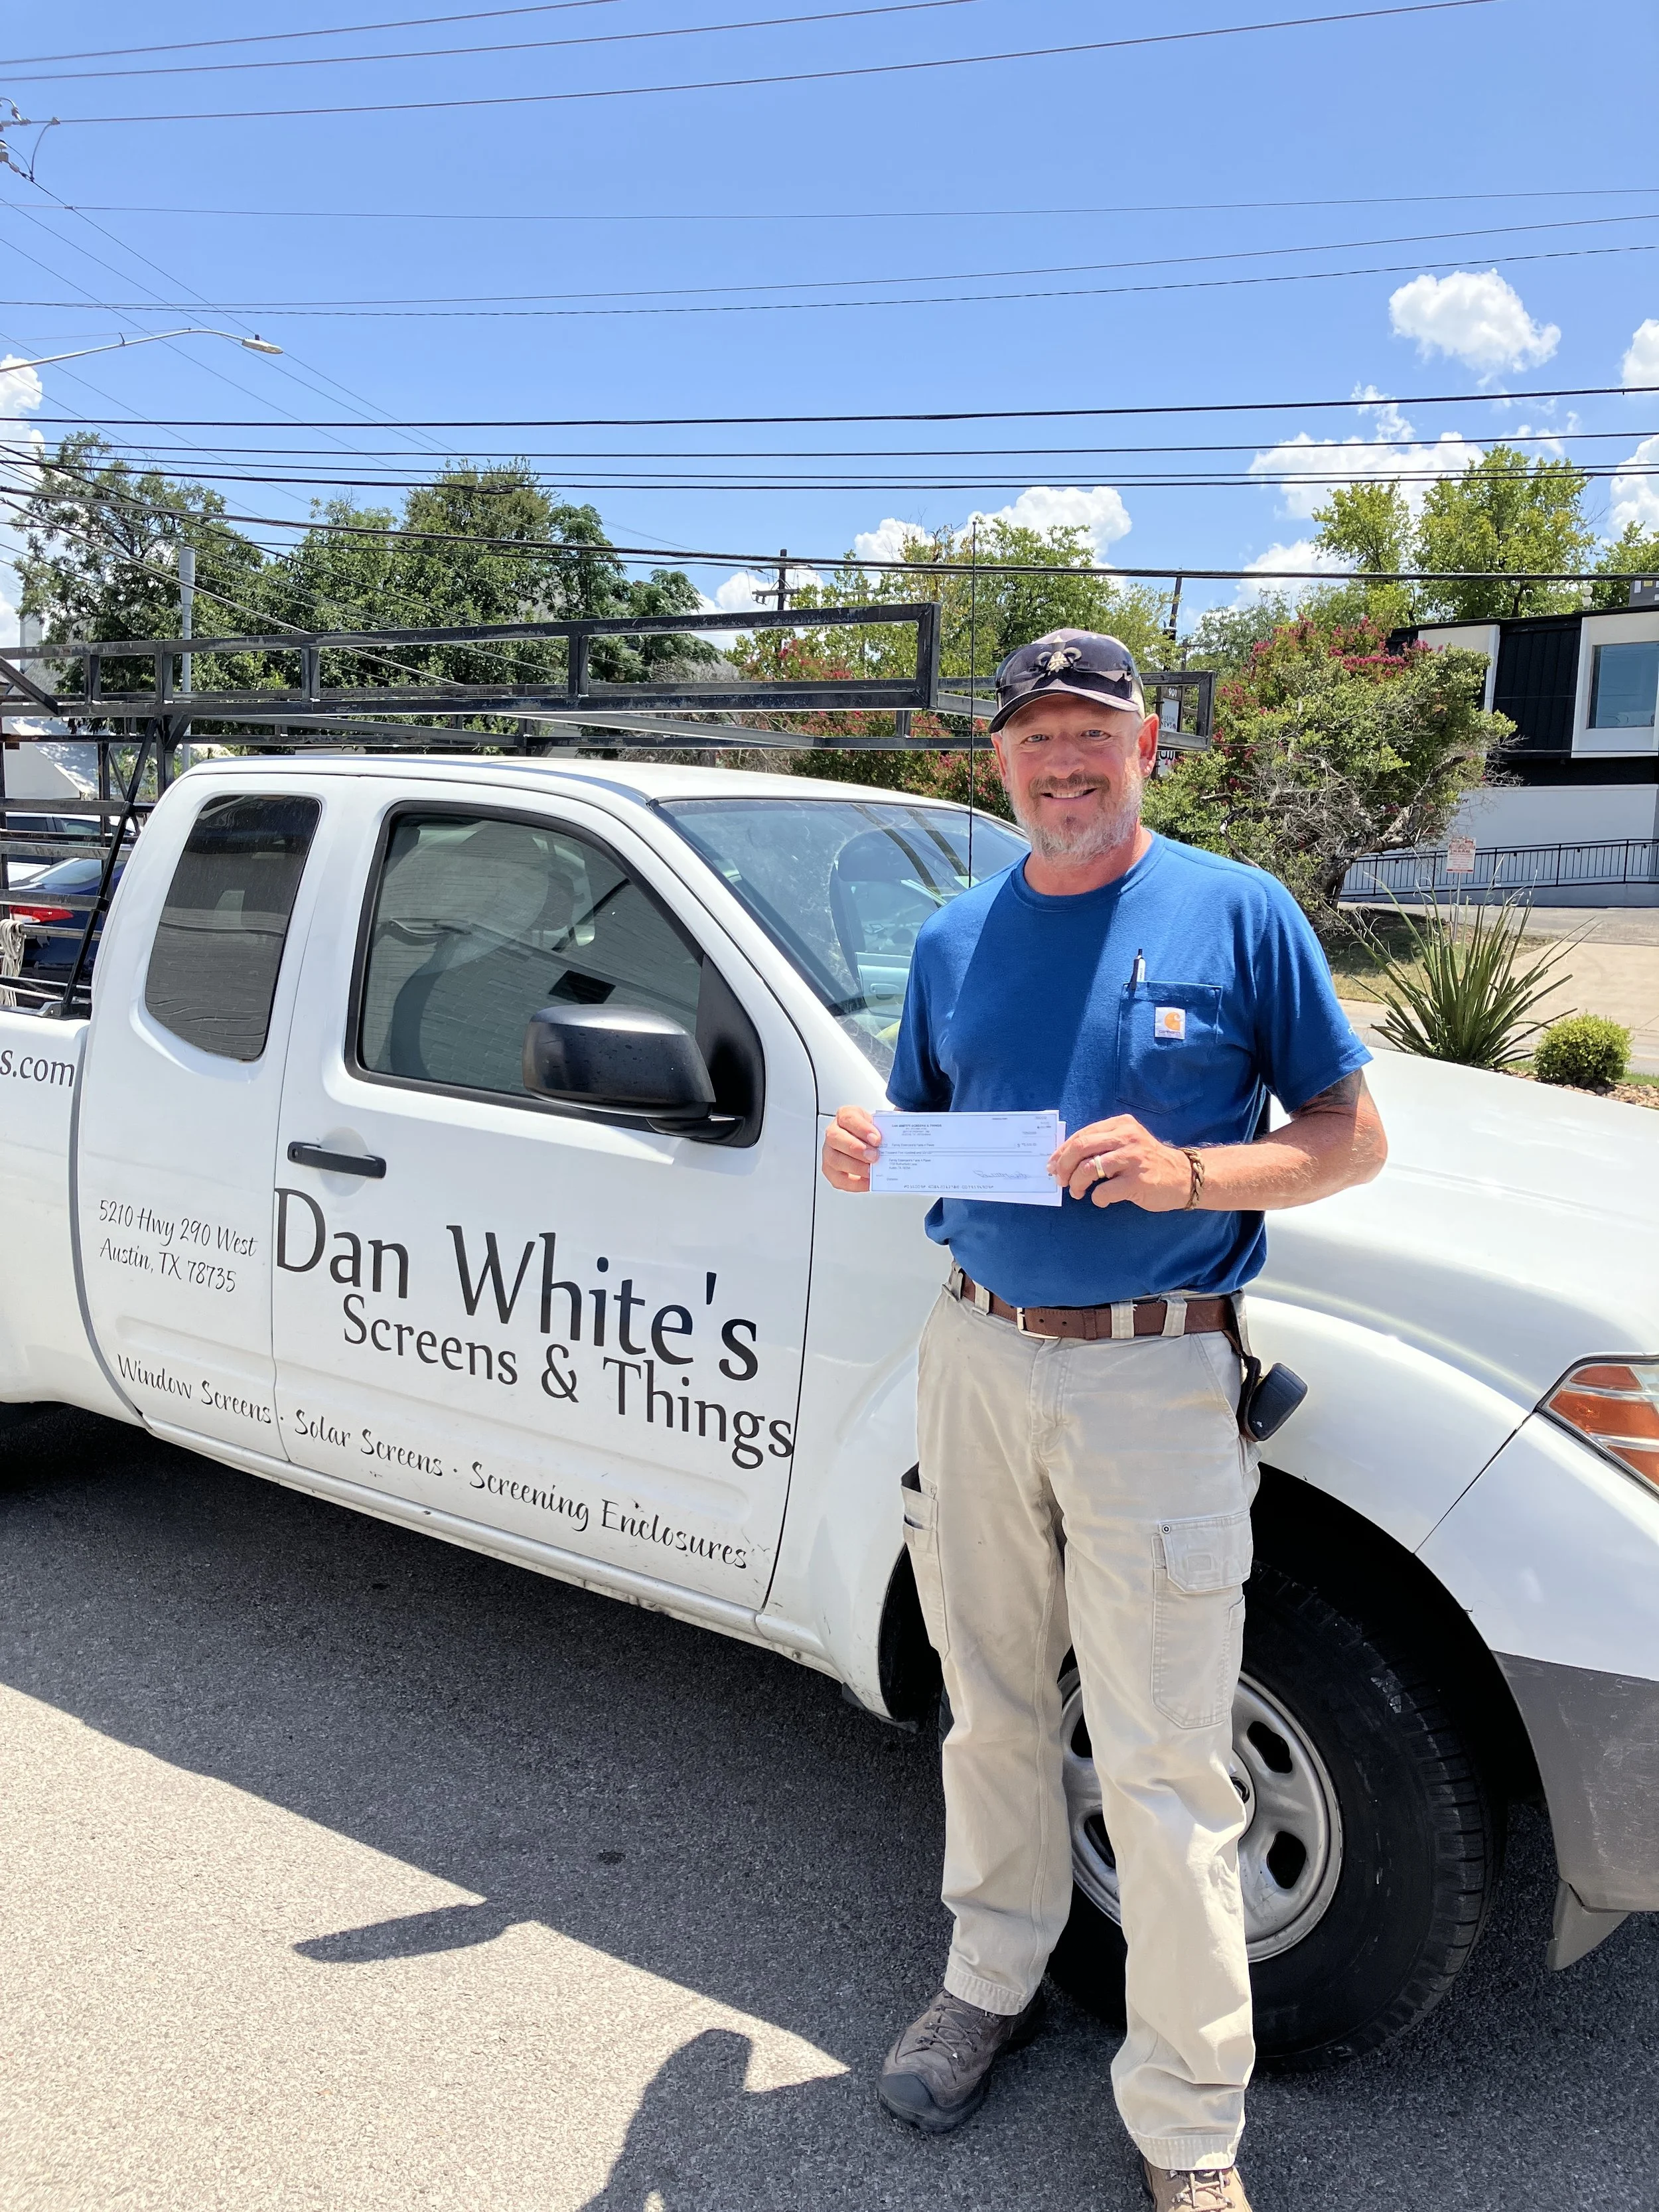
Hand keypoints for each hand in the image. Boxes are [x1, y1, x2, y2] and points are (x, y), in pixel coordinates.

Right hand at [822, 1104, 881, 1191]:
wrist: (868, 1142)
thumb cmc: (871, 1133)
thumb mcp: (879, 1125)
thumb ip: (885, 1130)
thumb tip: (895, 1141)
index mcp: (845, 1116)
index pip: (848, 1118)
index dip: (862, 1129)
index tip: (877, 1138)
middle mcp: (833, 1133)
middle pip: (836, 1138)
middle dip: (856, 1148)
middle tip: (874, 1156)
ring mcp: (829, 1152)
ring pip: (834, 1160)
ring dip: (855, 1167)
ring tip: (872, 1171)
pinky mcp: (831, 1170)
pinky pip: (838, 1179)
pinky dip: (855, 1183)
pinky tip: (868, 1182)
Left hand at [1049, 1116, 1192, 1210]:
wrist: (1184, 1177)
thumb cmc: (1148, 1162)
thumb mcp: (1127, 1143)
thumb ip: (1102, 1145)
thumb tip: (1064, 1159)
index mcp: (1121, 1125)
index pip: (1082, 1135)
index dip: (1062, 1152)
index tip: (1052, 1166)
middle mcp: (1127, 1137)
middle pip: (1081, 1148)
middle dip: (1063, 1166)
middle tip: (1060, 1181)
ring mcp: (1133, 1158)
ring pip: (1088, 1169)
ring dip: (1076, 1184)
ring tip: (1077, 1193)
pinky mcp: (1138, 1181)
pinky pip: (1104, 1191)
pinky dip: (1097, 1198)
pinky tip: (1101, 1200)